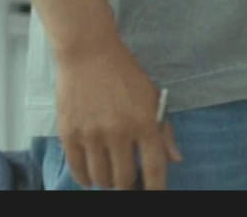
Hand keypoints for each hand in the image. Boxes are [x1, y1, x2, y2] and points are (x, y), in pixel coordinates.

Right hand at [54, 40, 181, 188]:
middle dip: (128, 186)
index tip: (154, 195)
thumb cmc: (124, 73)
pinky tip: (90, 177)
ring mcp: (92, 134)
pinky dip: (85, 179)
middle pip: (124, 179)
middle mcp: (119, 132)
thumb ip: (164, 130)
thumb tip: (176, 159)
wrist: (88, 52)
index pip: (154, 168)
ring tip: (109, 176)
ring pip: (101, 178)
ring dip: (107, 182)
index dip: (156, 188)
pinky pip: (78, 170)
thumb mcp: (152, 96)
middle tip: (127, 182)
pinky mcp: (69, 134)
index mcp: (144, 122)